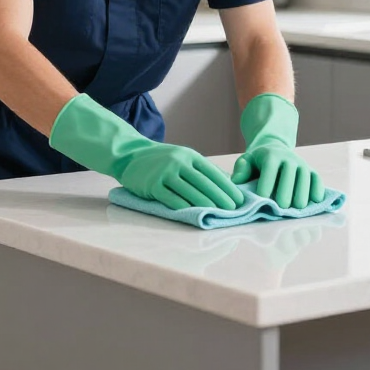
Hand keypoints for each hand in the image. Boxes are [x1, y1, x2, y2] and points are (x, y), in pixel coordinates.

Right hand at [118, 142, 244, 211]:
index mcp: (189, 155)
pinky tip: (193, 214)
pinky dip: (183, 207)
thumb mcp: (183, 157)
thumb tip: (227, 182)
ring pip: (189, 192)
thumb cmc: (161, 159)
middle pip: (203, 183)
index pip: (213, 173)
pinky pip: (171, 198)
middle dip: (220, 198)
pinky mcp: (152, 185)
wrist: (130, 155)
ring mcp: (164, 173)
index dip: (227, 187)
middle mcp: (178, 162)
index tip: (239, 200)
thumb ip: (202, 169)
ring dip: (205, 204)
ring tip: (217, 213)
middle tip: (233, 210)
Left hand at [231, 144, 324, 209]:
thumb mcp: (246, 161)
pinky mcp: (311, 171)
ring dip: (303, 192)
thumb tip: (237, 181)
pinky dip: (318, 189)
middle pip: (289, 173)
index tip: (263, 197)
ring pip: (305, 176)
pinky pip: (317, 179)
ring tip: (298, 207)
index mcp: (270, 156)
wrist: (275, 149)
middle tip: (282, 206)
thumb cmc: (257, 161)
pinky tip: (315, 201)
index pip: (269, 168)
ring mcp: (301, 164)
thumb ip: (241, 169)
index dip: (267, 182)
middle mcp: (288, 158)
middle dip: (286, 189)